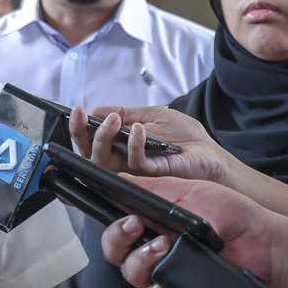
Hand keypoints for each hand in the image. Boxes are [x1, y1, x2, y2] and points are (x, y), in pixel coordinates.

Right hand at [70, 106, 234, 184]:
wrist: (211, 155)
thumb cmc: (185, 138)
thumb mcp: (152, 115)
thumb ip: (125, 113)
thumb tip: (96, 110)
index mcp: (118, 147)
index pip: (90, 140)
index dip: (78, 128)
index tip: (75, 110)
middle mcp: (120, 162)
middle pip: (88, 153)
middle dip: (80, 133)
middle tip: (84, 115)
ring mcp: (133, 172)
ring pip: (102, 162)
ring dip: (103, 137)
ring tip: (113, 120)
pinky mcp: (150, 177)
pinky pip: (133, 163)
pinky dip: (134, 144)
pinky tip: (139, 130)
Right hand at [99, 175, 275, 287]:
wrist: (266, 246)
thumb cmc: (234, 215)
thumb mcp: (193, 191)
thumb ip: (155, 188)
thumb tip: (118, 180)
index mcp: (154, 222)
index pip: (118, 225)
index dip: (115, 223)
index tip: (128, 216)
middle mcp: (154, 249)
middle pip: (115, 252)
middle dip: (118, 240)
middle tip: (136, 227)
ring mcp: (164, 274)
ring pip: (130, 276)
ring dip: (138, 263)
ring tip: (163, 249)